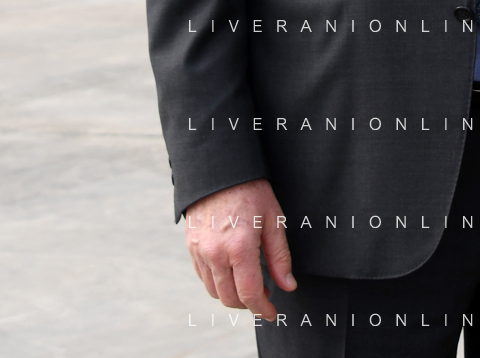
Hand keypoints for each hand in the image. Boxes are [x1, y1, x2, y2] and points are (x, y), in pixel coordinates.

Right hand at [184, 178, 295, 320]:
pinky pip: (204, 277)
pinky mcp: (191, 247)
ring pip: (215, 291)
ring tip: (249, 281)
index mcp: (240, 247)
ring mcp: (200, 251)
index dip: (262, 308)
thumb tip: (288, 286)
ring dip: (232, 294)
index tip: (272, 313)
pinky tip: (232, 270)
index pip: (249, 293)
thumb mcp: (274, 220)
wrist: (220, 168)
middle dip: (249, 303)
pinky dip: (218, 282)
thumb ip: (280, 257)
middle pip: (230, 298)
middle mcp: (216, 253)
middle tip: (264, 293)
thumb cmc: (251, 190)